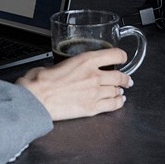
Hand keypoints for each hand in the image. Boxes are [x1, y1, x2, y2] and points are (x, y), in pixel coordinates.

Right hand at [16, 47, 130, 120]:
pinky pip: (112, 105)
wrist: (38, 98)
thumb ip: (69, 64)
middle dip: (125, 78)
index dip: (121, 56)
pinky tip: (119, 101)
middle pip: (119, 76)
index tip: (122, 57)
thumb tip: (67, 68)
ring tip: (121, 91)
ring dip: (121, 90)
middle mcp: (94, 75)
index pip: (114, 55)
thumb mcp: (58, 62)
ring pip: (117, 91)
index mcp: (86, 60)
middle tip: (126, 79)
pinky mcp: (92, 108)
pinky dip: (118, 103)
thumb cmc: (42, 79)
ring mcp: (95, 93)